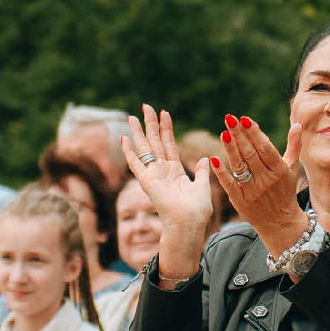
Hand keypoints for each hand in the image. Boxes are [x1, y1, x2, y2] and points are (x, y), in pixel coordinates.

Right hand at [121, 106, 215, 248]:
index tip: (164, 112)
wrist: (189, 223)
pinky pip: (136, 164)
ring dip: (138, 132)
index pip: (169, 144)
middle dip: (150, 124)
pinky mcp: (147, 181)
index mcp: (175, 171)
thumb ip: (203, 171)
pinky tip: (123, 138)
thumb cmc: (197, 210)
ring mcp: (154, 175)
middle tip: (146, 106)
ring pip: (144, 148)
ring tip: (132, 116)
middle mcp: (162, 171)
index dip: (166, 128)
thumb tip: (206, 158)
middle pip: (155, 142)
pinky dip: (129, 152)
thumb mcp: (203, 186)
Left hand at [215, 115, 308, 256]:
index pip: (265, 148)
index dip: (254, 133)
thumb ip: (294, 145)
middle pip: (250, 154)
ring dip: (230, 149)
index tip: (244, 118)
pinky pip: (229, 184)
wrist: (280, 222)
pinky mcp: (241, 201)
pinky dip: (221, 173)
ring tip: (223, 133)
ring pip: (239, 167)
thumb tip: (297, 124)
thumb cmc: (286, 190)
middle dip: (239, 135)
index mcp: (279, 170)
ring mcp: (253, 191)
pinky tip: (213, 159)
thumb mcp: (292, 168)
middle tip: (229, 118)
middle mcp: (266, 180)